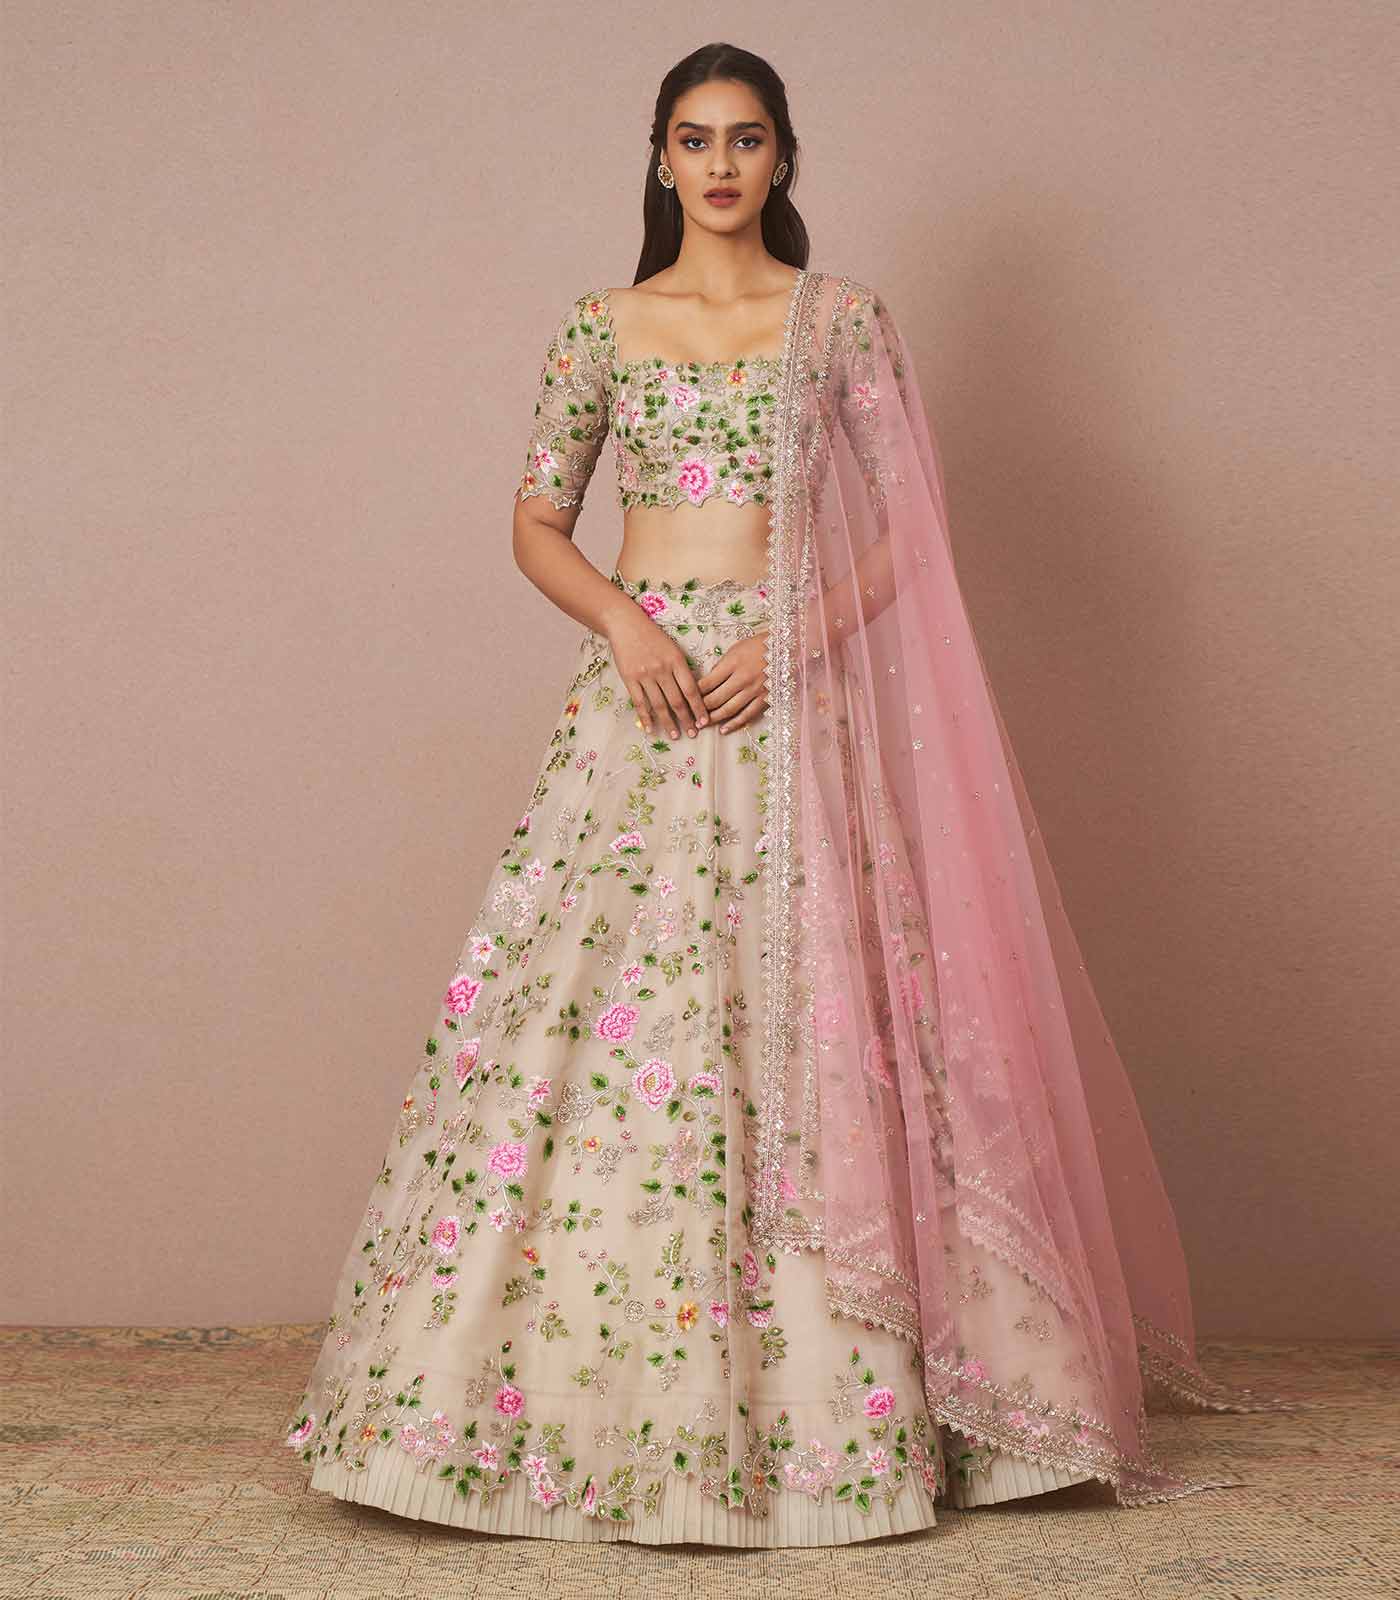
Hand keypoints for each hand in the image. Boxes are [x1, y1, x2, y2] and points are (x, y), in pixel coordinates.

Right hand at [605, 604, 708, 740]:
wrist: (626, 624)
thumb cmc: (652, 636)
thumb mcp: (673, 649)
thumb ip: (682, 669)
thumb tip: (693, 692)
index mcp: (677, 661)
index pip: (691, 689)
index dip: (699, 708)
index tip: (705, 721)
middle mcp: (662, 669)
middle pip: (677, 700)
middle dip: (686, 720)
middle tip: (693, 734)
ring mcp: (645, 675)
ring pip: (660, 705)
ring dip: (668, 723)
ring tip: (675, 736)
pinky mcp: (630, 678)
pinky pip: (640, 702)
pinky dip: (646, 718)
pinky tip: (651, 729)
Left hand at [697, 629, 768, 733]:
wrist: (786, 647)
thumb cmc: (758, 646)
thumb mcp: (735, 650)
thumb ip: (721, 666)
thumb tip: (707, 683)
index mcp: (732, 663)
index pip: (707, 683)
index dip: (695, 693)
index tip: (687, 699)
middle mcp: (742, 678)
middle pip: (715, 698)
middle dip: (701, 709)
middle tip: (691, 716)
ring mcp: (754, 690)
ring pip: (729, 709)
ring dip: (714, 719)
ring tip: (703, 724)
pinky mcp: (765, 699)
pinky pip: (747, 715)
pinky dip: (734, 724)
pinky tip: (724, 729)